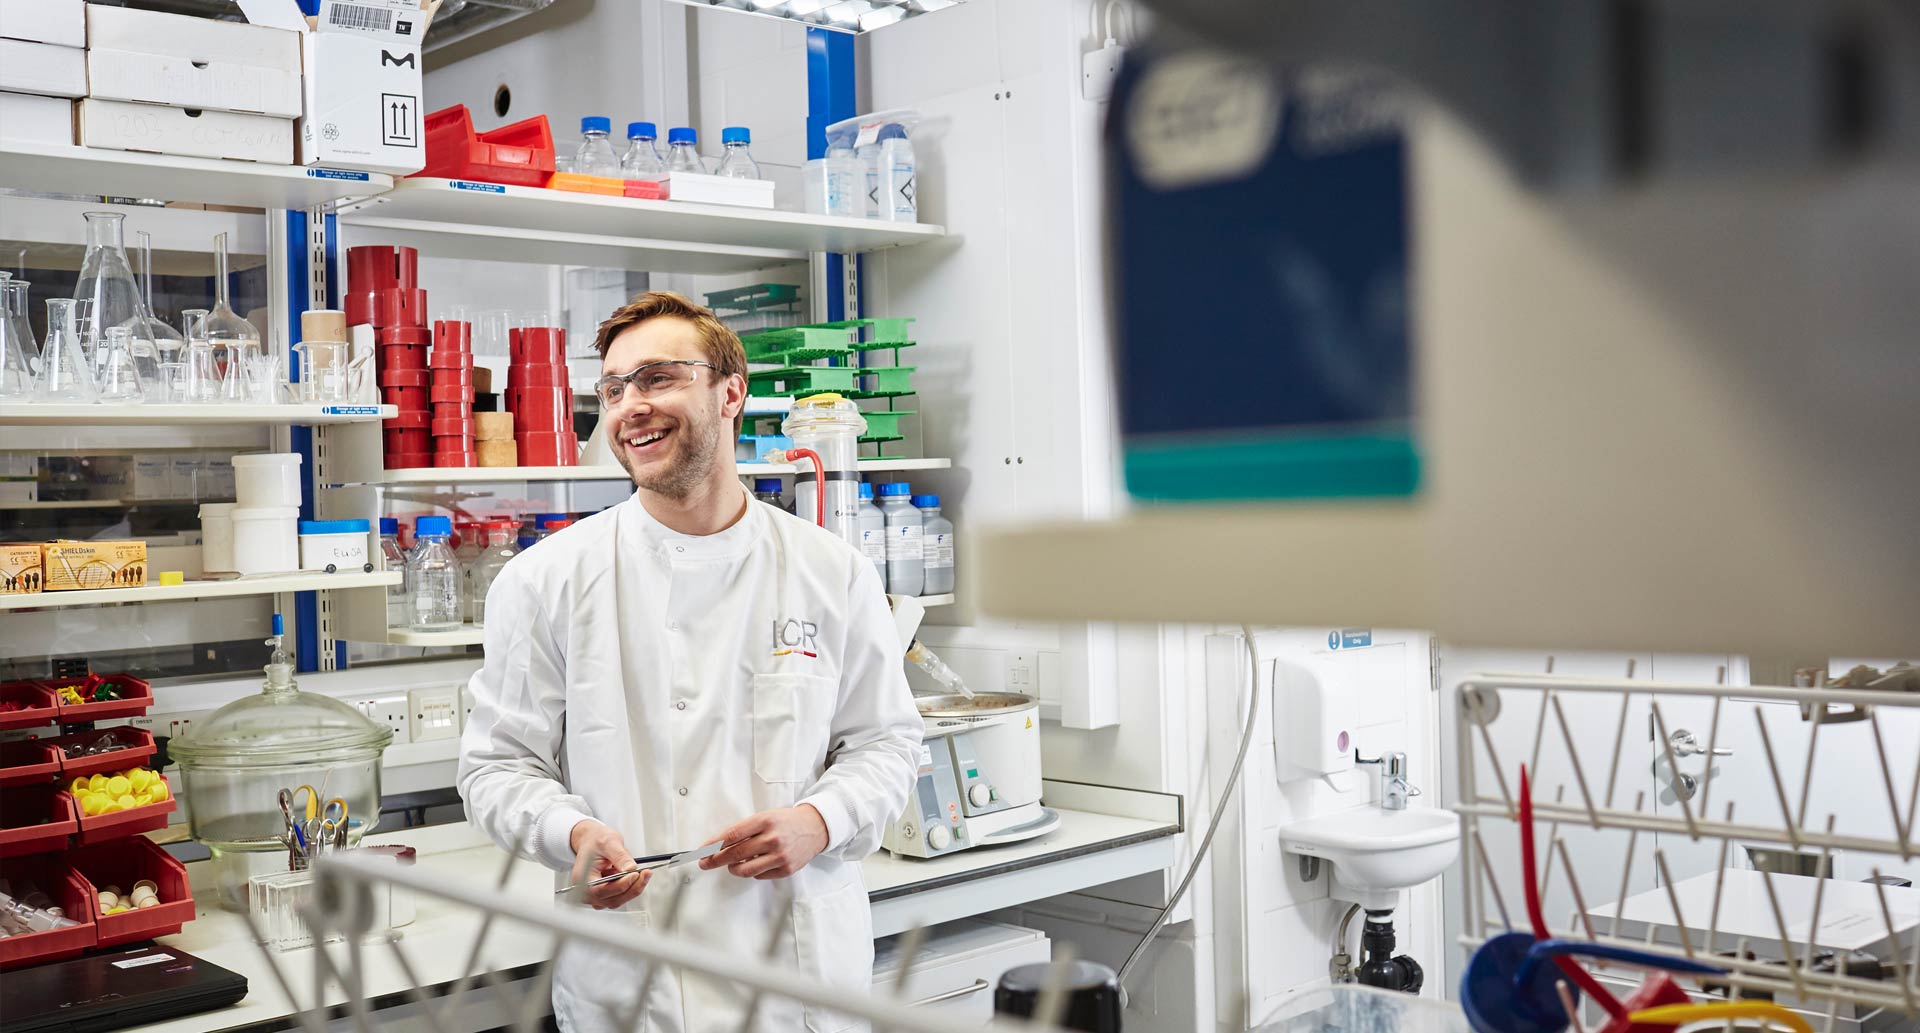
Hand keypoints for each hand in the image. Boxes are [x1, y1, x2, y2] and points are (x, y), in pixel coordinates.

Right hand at [569, 819, 651, 909]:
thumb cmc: (596, 841)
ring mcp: (596, 896)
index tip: (635, 874)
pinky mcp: (606, 895)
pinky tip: (637, 876)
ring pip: (618, 900)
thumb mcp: (608, 842)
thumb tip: (631, 869)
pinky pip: (621, 897)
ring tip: (643, 872)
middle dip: (632, 887)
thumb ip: (619, 856)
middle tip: (645, 873)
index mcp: (582, 879)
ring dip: (633, 888)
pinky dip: (631, 888)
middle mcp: (586, 892)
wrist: (593, 842)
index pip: (601, 890)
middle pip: (612, 899)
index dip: (620, 885)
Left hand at [699, 805, 828, 879]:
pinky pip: (759, 875)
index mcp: (765, 821)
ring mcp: (780, 856)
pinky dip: (753, 871)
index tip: (702, 851)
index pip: (732, 835)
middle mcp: (772, 839)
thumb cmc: (785, 822)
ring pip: (745, 870)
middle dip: (715, 860)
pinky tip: (756, 862)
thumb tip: (718, 846)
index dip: (713, 845)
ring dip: (733, 868)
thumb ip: (745, 830)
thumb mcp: (765, 817)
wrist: (815, 827)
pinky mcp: (786, 869)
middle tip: (705, 863)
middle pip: (735, 854)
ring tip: (732, 864)